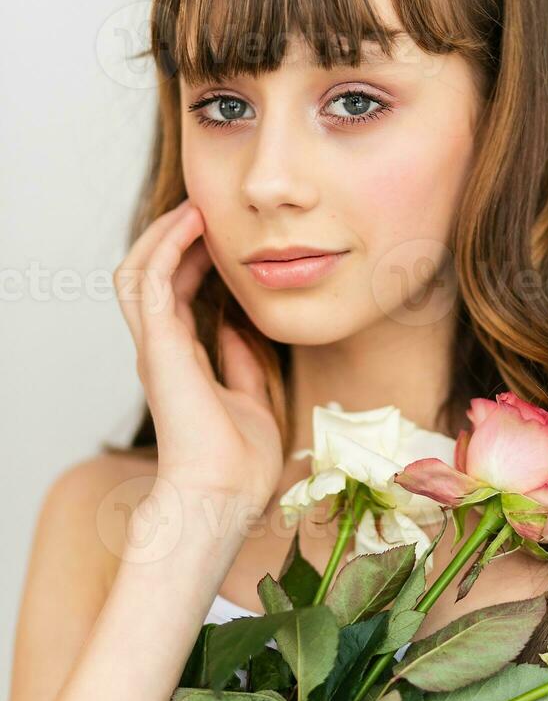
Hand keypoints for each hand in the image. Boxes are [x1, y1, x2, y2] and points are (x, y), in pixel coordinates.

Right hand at [113, 198, 283, 511]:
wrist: (225, 494)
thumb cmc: (241, 461)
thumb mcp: (253, 396)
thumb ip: (244, 359)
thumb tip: (241, 324)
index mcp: (182, 358)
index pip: (178, 292)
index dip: (195, 257)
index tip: (224, 230)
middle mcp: (162, 347)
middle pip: (153, 273)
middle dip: (176, 236)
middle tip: (207, 206)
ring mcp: (155, 345)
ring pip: (140, 269)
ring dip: (165, 233)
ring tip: (197, 206)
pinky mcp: (157, 345)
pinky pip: (151, 279)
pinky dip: (167, 246)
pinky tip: (195, 223)